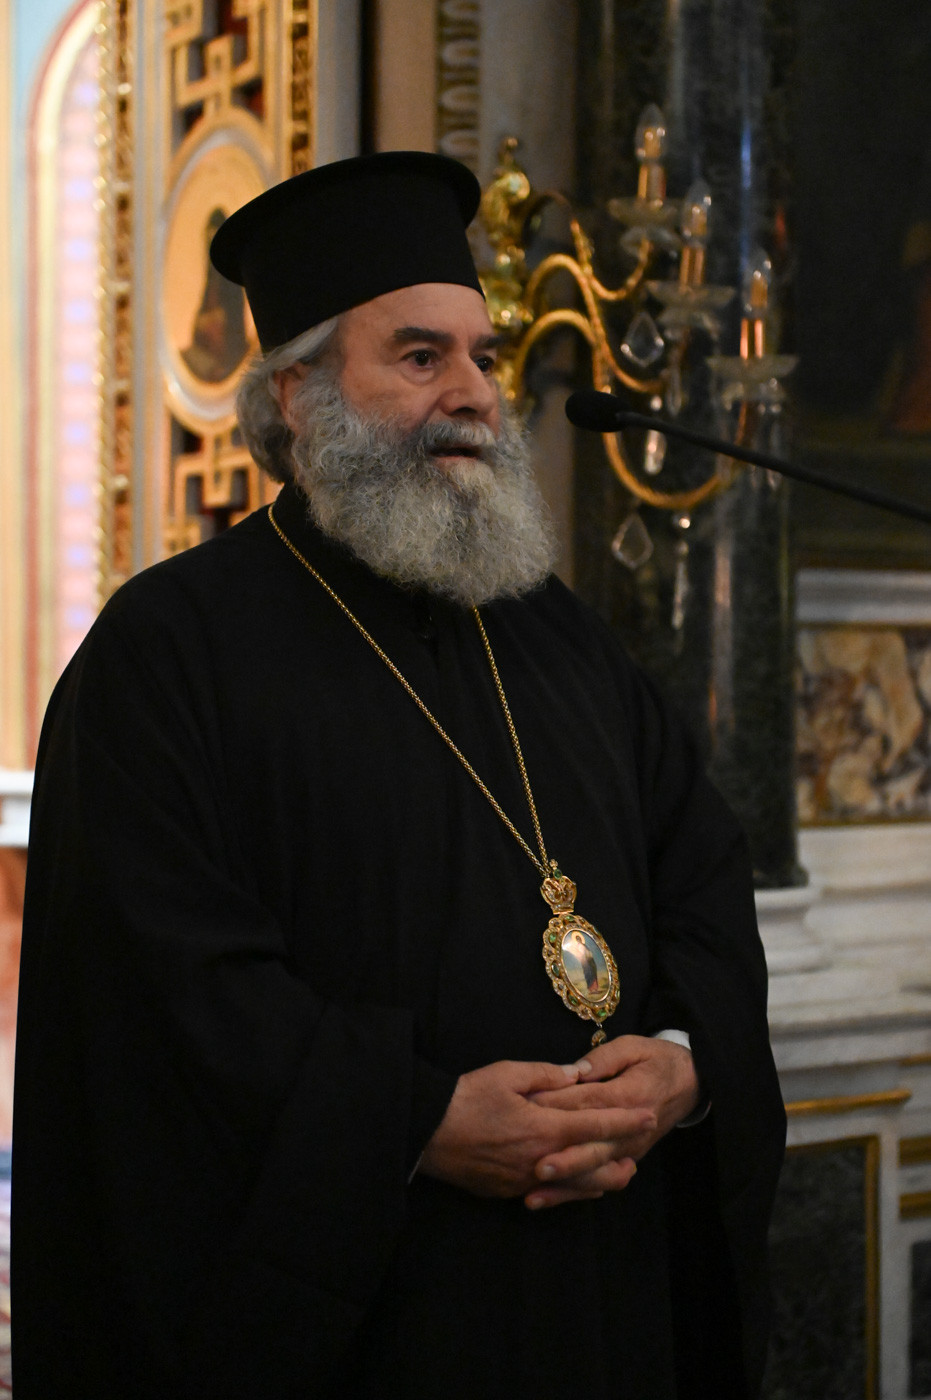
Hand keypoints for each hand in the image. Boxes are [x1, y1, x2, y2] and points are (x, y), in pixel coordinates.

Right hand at [418, 1058, 650, 1204]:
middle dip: (622, 1154)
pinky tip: (581, 1183)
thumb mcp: (507, 1073)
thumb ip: (546, 1074)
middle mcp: (540, 1159)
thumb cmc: (466, 1097)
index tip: (649, 1115)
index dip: (625, 1121)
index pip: (594, 1124)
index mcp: (543, 1127)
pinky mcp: (509, 1191)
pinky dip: (573, 1187)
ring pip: (576, 1186)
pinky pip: (551, 1192)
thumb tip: (577, 1074)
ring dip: (603, 1178)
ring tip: (622, 1171)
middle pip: (594, 1164)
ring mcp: (525, 1180)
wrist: (426, 1133)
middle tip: (644, 1146)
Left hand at [524, 1036, 699, 1207]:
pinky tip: (548, 1200)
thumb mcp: (633, 1046)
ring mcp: (629, 1149)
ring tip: (536, 1194)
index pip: (588, 1103)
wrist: (691, 1082)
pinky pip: (600, 1181)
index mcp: (628, 1096)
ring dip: (565, 1184)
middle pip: (593, 1147)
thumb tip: (576, 1071)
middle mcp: (630, 1130)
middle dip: (565, 1159)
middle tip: (536, 1167)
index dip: (558, 1107)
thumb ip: (604, 1058)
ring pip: (595, 1171)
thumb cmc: (656, 1060)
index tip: (528, 1111)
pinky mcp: (627, 1159)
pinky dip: (574, 1193)